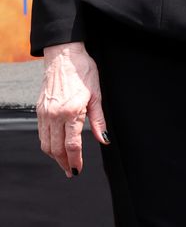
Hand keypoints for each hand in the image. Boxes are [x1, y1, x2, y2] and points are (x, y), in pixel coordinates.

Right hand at [36, 41, 108, 177]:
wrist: (63, 55)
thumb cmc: (83, 70)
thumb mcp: (96, 94)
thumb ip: (99, 120)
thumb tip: (104, 139)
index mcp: (72, 111)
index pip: (72, 145)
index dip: (75, 160)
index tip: (78, 170)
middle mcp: (55, 115)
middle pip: (56, 149)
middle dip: (64, 163)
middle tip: (71, 172)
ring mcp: (45, 113)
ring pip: (46, 144)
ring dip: (54, 156)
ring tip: (64, 162)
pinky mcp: (39, 109)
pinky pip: (41, 133)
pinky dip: (47, 144)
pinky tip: (55, 146)